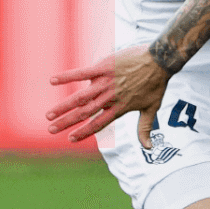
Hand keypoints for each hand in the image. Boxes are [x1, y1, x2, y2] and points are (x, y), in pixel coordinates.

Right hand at [47, 45, 168, 143]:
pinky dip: (67, 77)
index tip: (70, 139)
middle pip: (84, 112)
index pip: (98, 123)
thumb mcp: (152, 108)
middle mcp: (110, 97)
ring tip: (48, 114)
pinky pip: (82, 72)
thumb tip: (148, 148)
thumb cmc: (156, 84)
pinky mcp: (104, 67)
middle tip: (50, 129)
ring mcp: (106, 82)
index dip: (84, 132)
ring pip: (80, 96)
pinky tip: (52, 81)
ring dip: (63, 106)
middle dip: (67, 122)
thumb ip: (145, 128)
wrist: (160, 60)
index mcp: (120, 108)